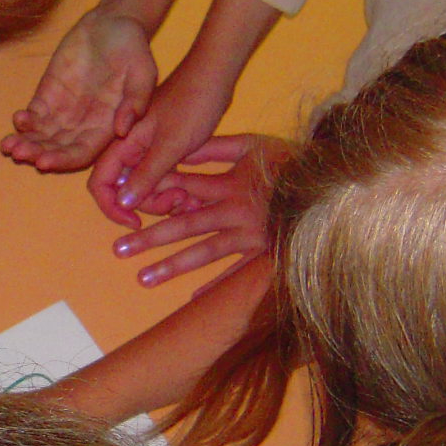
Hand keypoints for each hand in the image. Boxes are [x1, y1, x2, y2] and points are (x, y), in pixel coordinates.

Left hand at [1, 11, 158, 171]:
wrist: (113, 22)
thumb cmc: (133, 48)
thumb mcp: (143, 72)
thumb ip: (135, 101)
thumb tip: (122, 130)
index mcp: (105, 126)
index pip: (81, 153)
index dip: (62, 161)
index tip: (44, 162)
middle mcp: (82, 125)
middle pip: (56, 149)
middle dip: (36, 154)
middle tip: (18, 152)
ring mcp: (63, 111)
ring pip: (40, 136)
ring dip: (24, 142)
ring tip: (8, 145)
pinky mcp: (49, 94)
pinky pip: (34, 115)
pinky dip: (24, 121)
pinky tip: (18, 119)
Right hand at [87, 55, 241, 228]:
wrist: (215, 75)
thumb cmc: (193, 103)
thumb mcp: (171, 144)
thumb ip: (146, 173)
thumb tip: (122, 204)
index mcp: (123, 145)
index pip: (100, 184)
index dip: (112, 207)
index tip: (137, 221)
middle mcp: (130, 150)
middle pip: (125, 192)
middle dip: (149, 204)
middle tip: (179, 200)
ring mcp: (148, 151)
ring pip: (146, 189)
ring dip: (166, 199)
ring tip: (192, 199)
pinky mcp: (165, 152)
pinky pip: (163, 180)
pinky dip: (175, 190)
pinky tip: (194, 195)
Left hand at [109, 134, 289, 287]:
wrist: (327, 183)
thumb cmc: (288, 160)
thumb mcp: (252, 144)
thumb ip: (215, 148)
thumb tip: (179, 150)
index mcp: (229, 183)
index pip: (182, 188)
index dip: (153, 194)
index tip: (123, 204)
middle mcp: (234, 211)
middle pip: (184, 225)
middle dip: (149, 237)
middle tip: (118, 250)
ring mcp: (249, 235)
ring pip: (204, 252)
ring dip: (172, 266)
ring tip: (142, 279)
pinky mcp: (265, 252)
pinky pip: (237, 273)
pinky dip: (217, 287)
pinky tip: (193, 300)